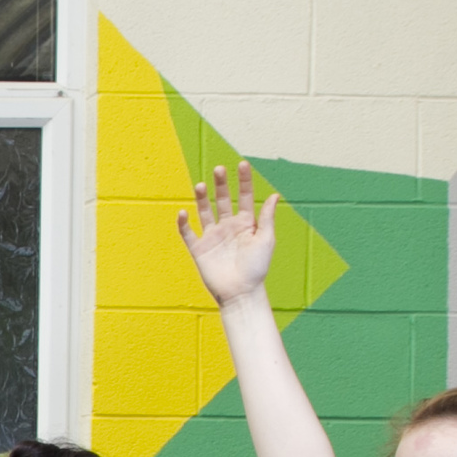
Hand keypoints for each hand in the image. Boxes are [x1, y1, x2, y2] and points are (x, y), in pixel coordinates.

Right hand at [176, 160, 281, 306]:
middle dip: (221, 185)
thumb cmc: (257, 268)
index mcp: (246, 224)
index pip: (245, 197)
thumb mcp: (266, 240)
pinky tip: (183, 212)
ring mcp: (212, 237)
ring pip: (205, 212)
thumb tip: (274, 195)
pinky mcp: (199, 249)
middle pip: (223, 200)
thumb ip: (267, 217)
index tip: (242, 164)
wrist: (241, 293)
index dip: (244, 181)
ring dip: (201, 199)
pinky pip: (188, 234)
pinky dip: (184, 223)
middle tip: (218, 169)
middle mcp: (228, 227)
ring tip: (199, 185)